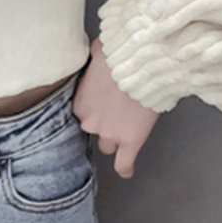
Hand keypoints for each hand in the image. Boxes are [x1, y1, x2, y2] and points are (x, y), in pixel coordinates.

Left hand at [72, 36, 159, 177]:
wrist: (143, 63)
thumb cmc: (119, 52)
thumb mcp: (96, 52)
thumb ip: (91, 62)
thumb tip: (91, 54)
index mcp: (78, 102)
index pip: (81, 113)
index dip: (93, 107)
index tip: (102, 101)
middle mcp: (89, 122)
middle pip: (93, 129)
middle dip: (103, 120)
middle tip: (116, 108)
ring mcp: (110, 134)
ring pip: (107, 146)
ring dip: (115, 137)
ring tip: (126, 126)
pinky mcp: (131, 141)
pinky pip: (124, 163)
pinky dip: (125, 168)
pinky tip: (126, 170)